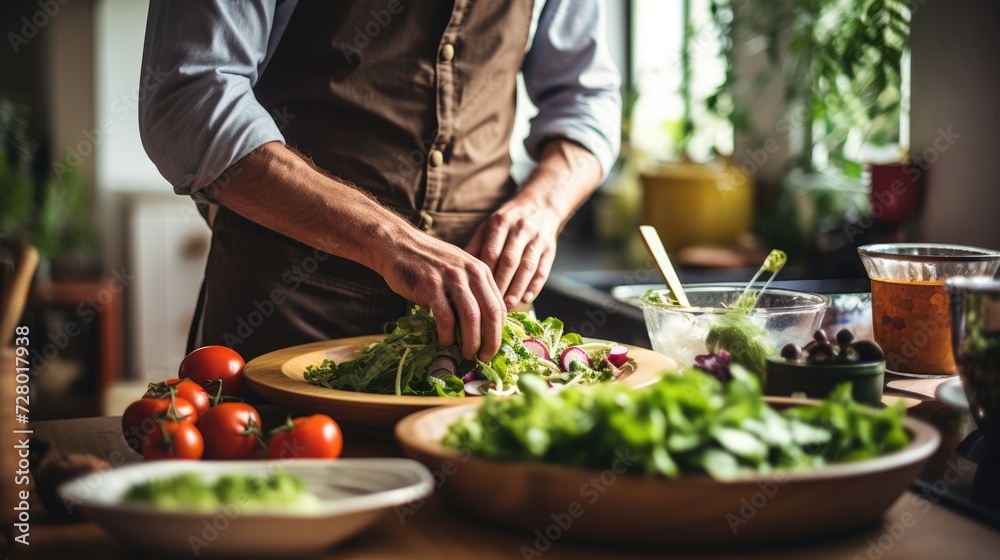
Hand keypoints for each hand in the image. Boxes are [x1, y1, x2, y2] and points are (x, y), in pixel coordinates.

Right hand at [378, 228, 505, 360]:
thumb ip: (472, 290)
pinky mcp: (431, 286)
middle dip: (491, 341)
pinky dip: (447, 335)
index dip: (499, 330)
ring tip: (467, 354)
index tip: (492, 346)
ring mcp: (451, 278)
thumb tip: (482, 325)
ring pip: (472, 318)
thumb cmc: (427, 262)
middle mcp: (470, 273)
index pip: (499, 305)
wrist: (397, 245)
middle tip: (485, 357)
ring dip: (471, 342)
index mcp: (481, 270)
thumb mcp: (458, 269)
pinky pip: (445, 318)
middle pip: (491, 313)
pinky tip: (444, 341)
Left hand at [465, 197, 559, 309]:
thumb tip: (457, 270)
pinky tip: (527, 299)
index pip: (491, 251)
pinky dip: (535, 286)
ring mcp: (538, 239)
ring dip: (518, 287)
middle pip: (509, 260)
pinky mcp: (550, 249)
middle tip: (491, 304)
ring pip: (527, 267)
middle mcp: (521, 229)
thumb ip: (474, 246)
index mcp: (501, 222)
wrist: (540, 205)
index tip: (476, 291)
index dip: (485, 273)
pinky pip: (543, 270)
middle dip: (500, 283)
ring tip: (508, 305)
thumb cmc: (507, 222)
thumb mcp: (488, 226)